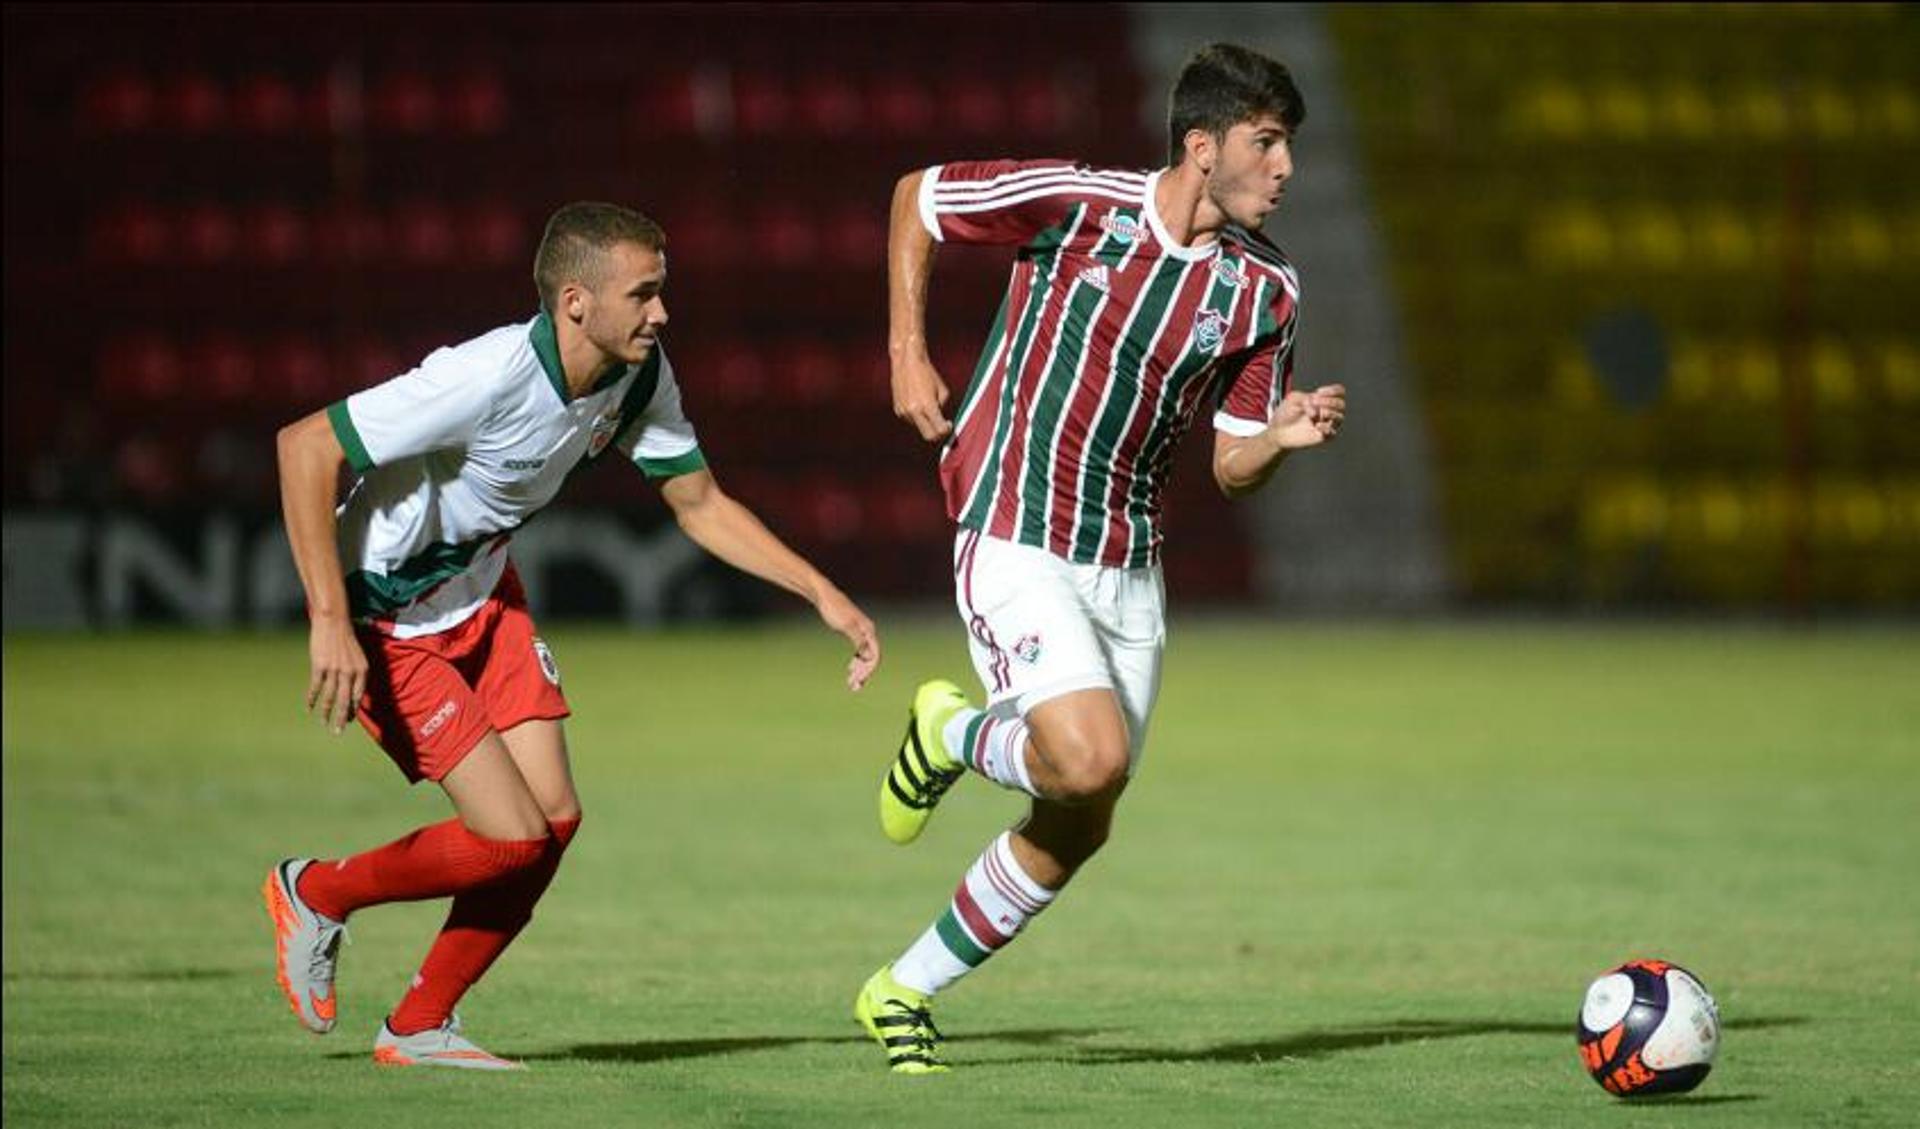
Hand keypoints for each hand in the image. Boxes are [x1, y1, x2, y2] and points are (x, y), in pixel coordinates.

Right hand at [306, 615, 368, 733]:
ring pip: (331, 697)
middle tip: (337, 732)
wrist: (333, 622)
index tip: (348, 720)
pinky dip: (312, 699)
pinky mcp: (320, 666)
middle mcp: (350, 672)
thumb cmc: (346, 639)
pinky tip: (309, 708)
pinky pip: (316, 687)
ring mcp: (335, 670)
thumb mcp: (358, 657)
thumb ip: (356, 674)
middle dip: (342, 719)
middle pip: (346, 701)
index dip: (353, 709)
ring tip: (324, 723)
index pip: (358, 696)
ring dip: (326, 713)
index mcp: (362, 670)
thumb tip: (351, 692)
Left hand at [815, 586, 880, 691]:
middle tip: (853, 686)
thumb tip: (870, 656)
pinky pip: (858, 652)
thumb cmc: (834, 608)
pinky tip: (850, 670)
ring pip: (865, 656)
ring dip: (859, 670)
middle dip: (863, 673)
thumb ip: (859, 641)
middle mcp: (868, 633)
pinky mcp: (853, 633)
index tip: (858, 680)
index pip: (874, 655)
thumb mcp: (846, 625)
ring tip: (852, 683)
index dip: (868, 670)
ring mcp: (861, 633)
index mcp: (868, 630)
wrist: (824, 596)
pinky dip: (856, 662)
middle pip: (870, 658)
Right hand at [891, 352, 951, 441]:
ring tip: (927, 406)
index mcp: (927, 406)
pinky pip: (911, 420)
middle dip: (938, 435)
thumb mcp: (943, 390)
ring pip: (919, 428)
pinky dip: (917, 417)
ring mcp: (904, 412)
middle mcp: (914, 411)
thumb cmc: (927, 373)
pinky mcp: (898, 410)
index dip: (947, 430)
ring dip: (926, 423)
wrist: (907, 362)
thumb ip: (942, 407)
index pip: (939, 430)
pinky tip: (918, 403)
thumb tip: (941, 420)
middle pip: (929, 436)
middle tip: (943, 427)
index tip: (949, 425)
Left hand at [1267, 383, 1345, 450]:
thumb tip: (1317, 411)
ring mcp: (1326, 424)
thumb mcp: (1294, 398)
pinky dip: (1327, 428)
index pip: (1339, 392)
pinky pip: (1332, 433)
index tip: (1318, 392)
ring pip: (1340, 417)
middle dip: (1330, 401)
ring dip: (1329, 412)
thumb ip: (1307, 397)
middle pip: (1341, 404)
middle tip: (1314, 402)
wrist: (1277, 430)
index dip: (1333, 390)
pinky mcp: (1322, 437)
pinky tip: (1316, 425)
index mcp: (1323, 400)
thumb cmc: (1286, 413)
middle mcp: (1327, 412)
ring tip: (1313, 414)